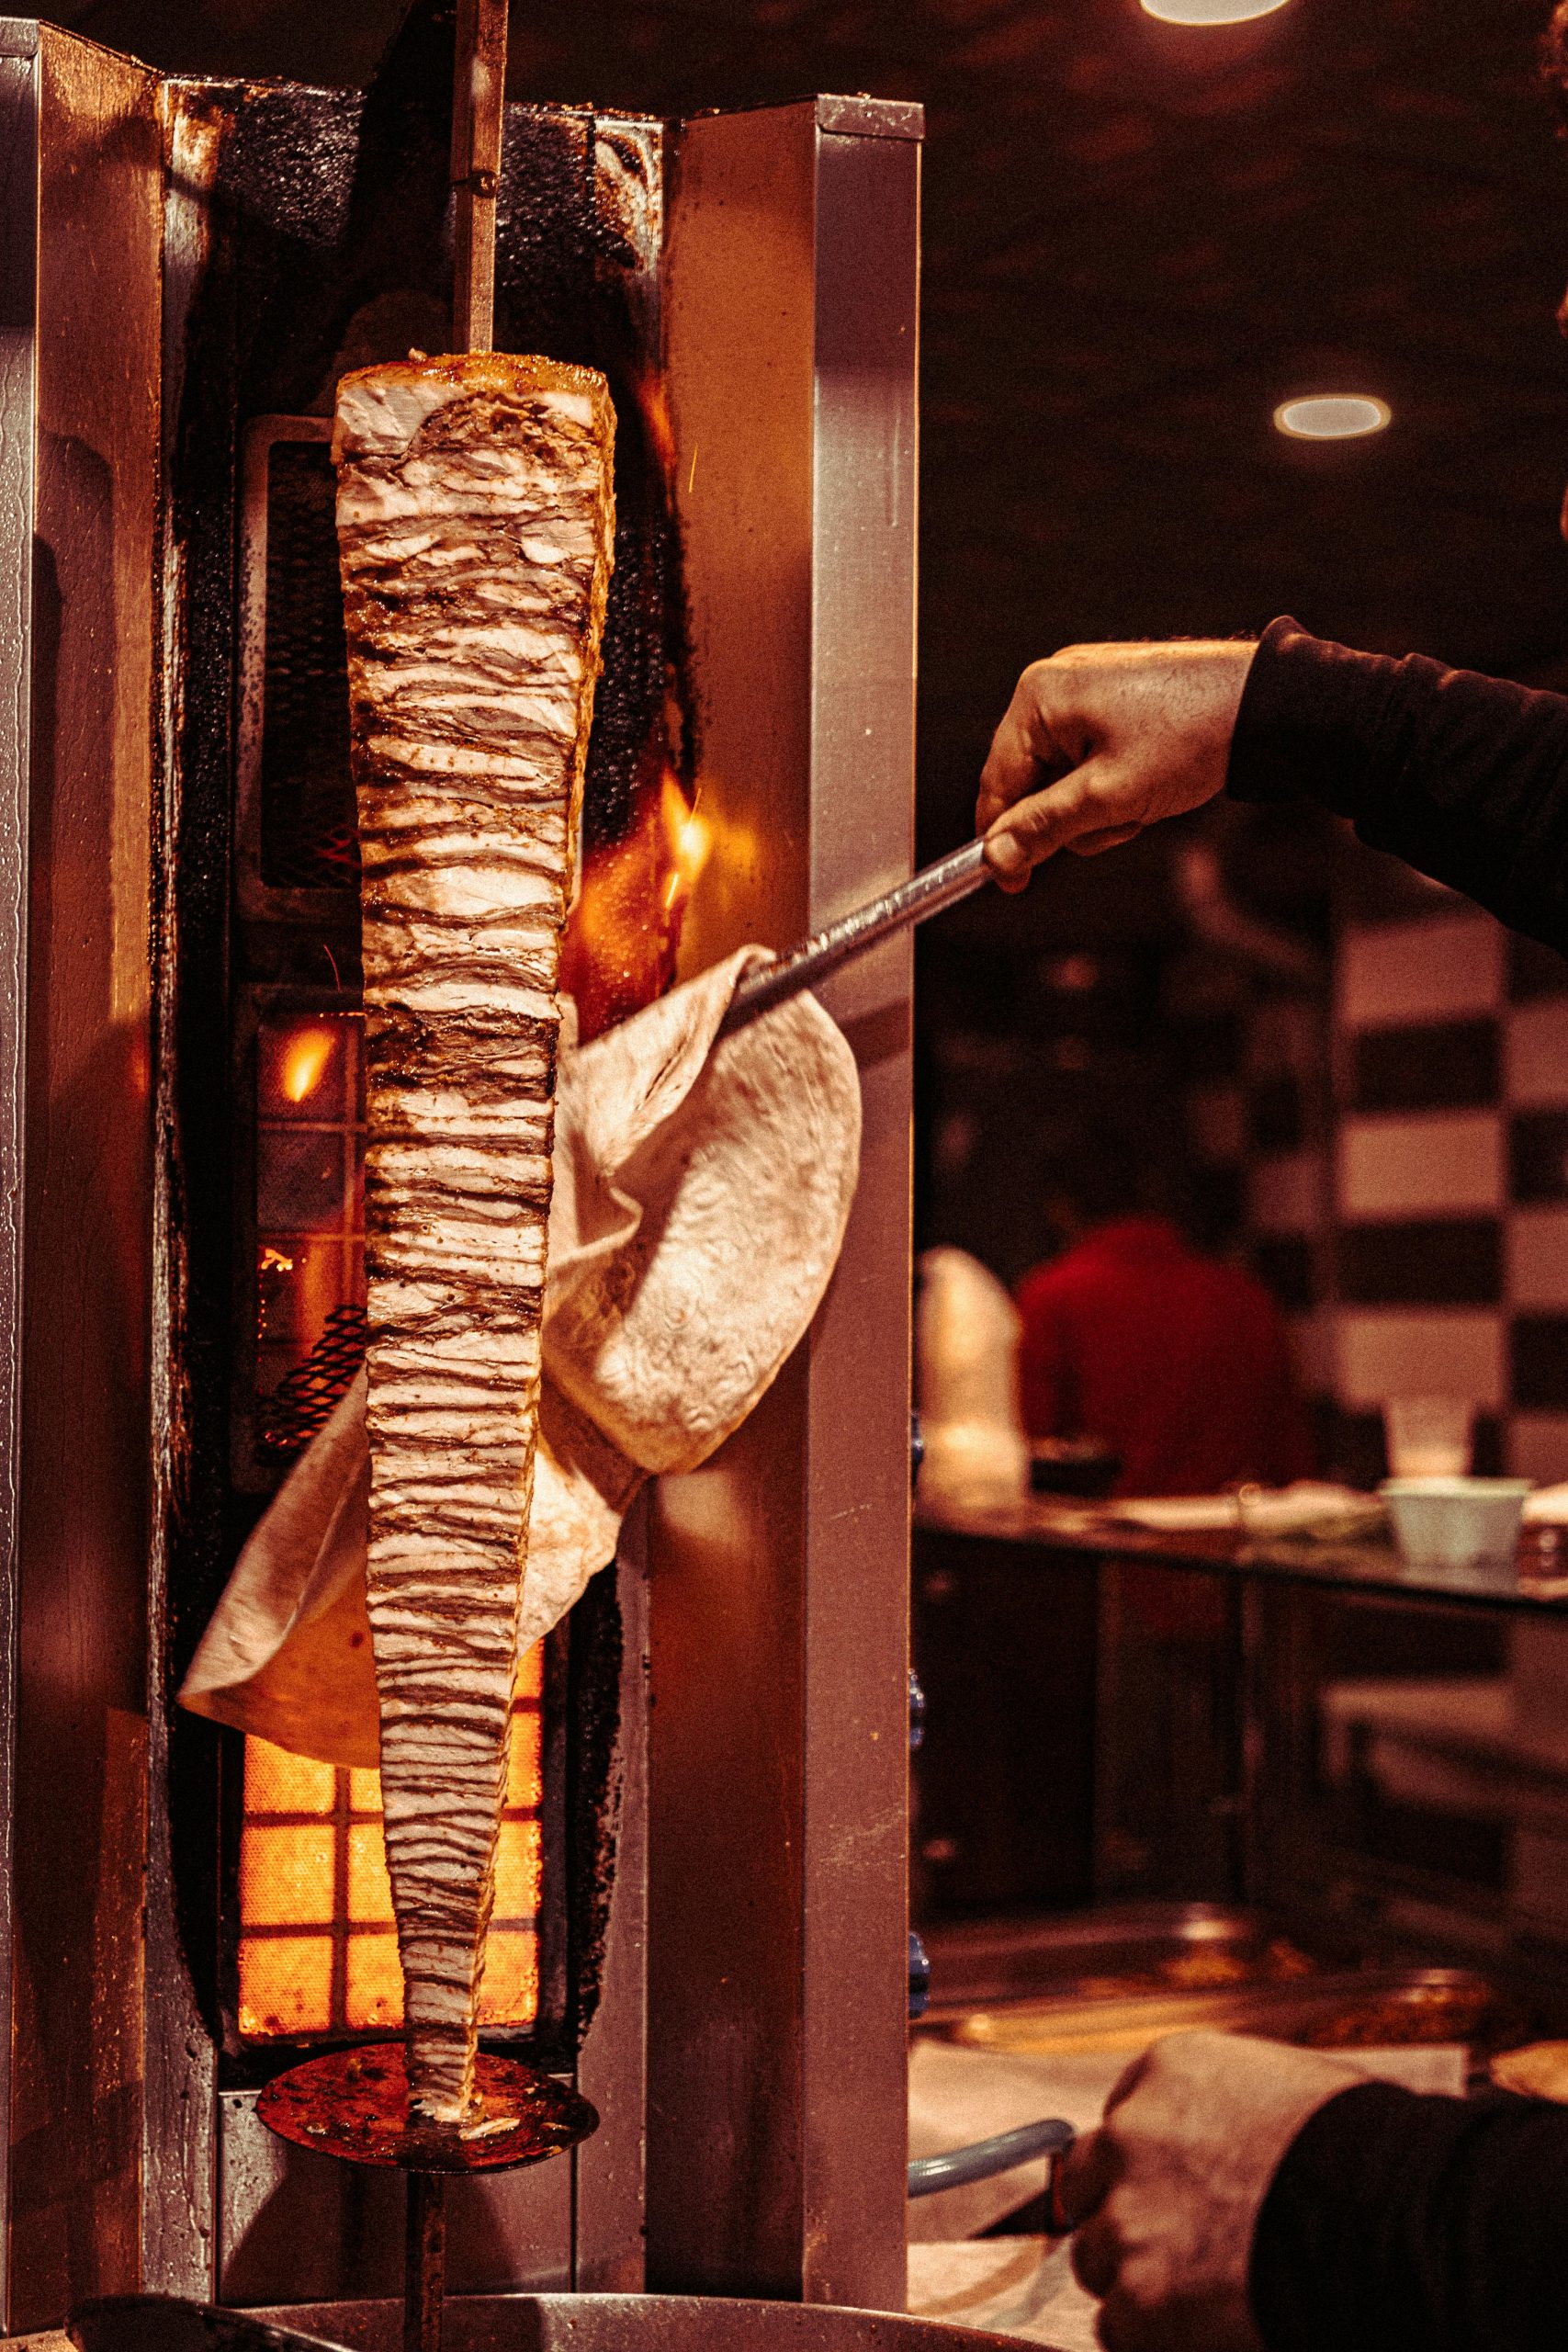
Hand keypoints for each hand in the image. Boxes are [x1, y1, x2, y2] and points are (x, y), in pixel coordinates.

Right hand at [976, 640, 1257, 890]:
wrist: (1262, 703)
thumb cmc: (1187, 739)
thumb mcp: (1108, 798)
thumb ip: (1044, 829)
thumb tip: (994, 858)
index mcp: (1038, 698)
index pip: (997, 782)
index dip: (1001, 837)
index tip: (1013, 882)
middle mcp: (1053, 683)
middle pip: (1031, 781)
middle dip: (1073, 815)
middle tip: (1121, 819)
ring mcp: (1084, 685)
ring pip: (1064, 775)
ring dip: (1098, 804)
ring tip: (1144, 795)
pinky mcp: (1113, 694)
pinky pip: (1090, 755)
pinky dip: (1114, 781)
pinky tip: (1150, 777)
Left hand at [1056, 2029, 1362, 2351]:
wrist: (1393, 2226)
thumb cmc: (1366, 2156)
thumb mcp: (1290, 2089)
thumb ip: (1230, 2108)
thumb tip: (1226, 2140)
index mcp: (1170, 2073)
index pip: (1123, 2114)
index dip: (1148, 2160)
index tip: (1174, 2186)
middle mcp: (1132, 2136)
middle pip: (1088, 2182)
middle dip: (1122, 2212)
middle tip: (1174, 2244)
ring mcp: (1129, 2219)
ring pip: (1096, 2256)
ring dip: (1136, 2277)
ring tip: (1201, 2293)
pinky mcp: (1139, 2301)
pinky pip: (1116, 2325)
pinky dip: (1150, 2334)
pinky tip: (1202, 2329)